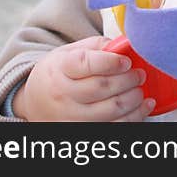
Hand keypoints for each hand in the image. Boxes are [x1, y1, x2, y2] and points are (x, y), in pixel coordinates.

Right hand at [13, 36, 155, 120]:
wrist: (34, 102)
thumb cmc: (59, 72)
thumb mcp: (69, 52)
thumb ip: (96, 46)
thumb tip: (124, 45)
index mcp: (60, 68)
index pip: (85, 64)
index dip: (111, 62)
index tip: (126, 61)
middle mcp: (63, 94)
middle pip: (102, 88)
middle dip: (128, 80)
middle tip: (139, 74)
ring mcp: (70, 116)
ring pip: (110, 110)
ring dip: (133, 99)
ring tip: (139, 89)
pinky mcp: (81, 131)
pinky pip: (114, 127)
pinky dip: (133, 117)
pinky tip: (142, 106)